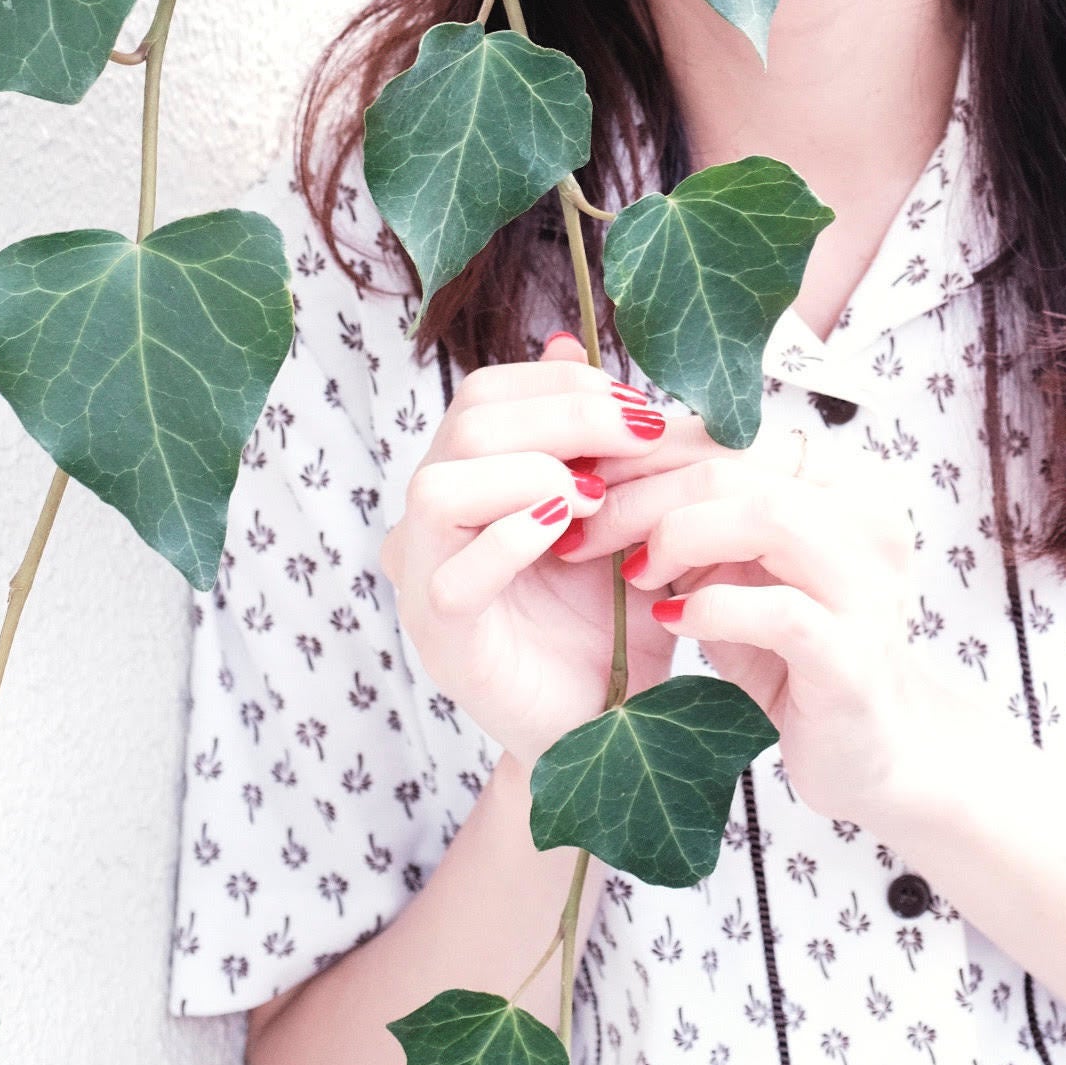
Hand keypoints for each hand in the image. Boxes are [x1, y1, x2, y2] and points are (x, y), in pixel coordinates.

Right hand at [377, 335, 676, 768]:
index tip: (640, 408)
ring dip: (532, 471)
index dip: (565, 387)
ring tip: (596, 495)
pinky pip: (455, 574)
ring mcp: (424, 582)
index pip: (487, 393)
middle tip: (641, 437)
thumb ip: (588, 434)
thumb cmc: (611, 612)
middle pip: (466, 423)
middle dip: (565, 417)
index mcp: (465, 480)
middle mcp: (429, 524)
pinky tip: (569, 529)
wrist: (615, 723)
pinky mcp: (442, 641)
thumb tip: (564, 341)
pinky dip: (515, 535)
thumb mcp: (614, 507)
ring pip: (439, 484)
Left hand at [555, 416, 937, 825]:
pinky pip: (777, 612)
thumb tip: (603, 463)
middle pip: (738, 471)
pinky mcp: (854, 657)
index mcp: (845, 481)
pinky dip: (710, 609)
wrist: (868, 748)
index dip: (650, 451)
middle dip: (644, 495)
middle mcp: (871, 518)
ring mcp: (870, 586)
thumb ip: (700, 515)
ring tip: (632, 573)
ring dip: (677, 537)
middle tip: (585, 529)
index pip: (733, 437)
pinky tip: (670, 619)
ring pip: (766, 519)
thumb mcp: (743, 569)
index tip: (586, 475)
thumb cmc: (793, 651)